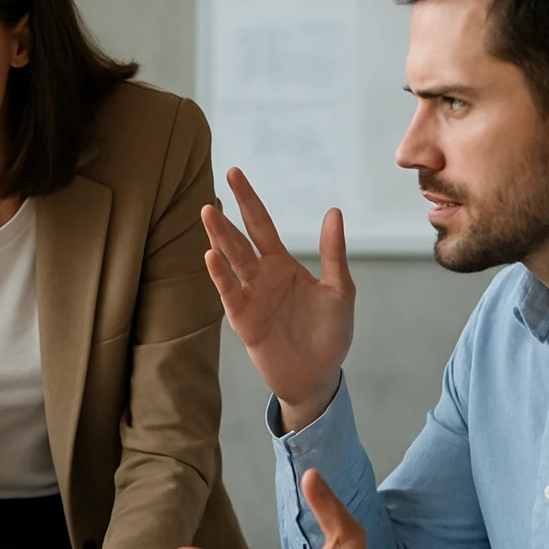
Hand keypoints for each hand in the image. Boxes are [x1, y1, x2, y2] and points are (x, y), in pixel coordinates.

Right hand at [203, 168, 353, 431]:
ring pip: (231, 261)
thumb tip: (333, 211)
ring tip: (208, 212)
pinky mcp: (243, 320)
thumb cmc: (330, 335)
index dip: (248, 200)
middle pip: (241, 237)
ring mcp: (250, 297)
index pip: (260, 225)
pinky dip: (220, 275)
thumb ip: (333, 254)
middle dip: (229, 212)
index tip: (234, 173)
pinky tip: (210, 256)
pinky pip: (229, 293)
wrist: (318, 375)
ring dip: (219, 238)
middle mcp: (261, 277)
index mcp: (282, 265)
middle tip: (216, 185)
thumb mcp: (340, 291)